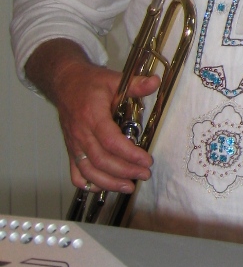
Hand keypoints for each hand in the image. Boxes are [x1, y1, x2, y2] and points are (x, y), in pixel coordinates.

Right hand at [25, 42, 157, 194]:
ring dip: (109, 182)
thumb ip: (136, 85)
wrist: (64, 83)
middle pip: (101, 160)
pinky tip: (104, 187)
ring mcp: (74, 144)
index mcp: (92, 116)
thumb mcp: (114, 80)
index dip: (130, 154)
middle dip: (124, 171)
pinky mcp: (71, 149)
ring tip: (129, 186)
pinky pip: (76, 173)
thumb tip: (155, 81)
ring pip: (88, 171)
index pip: (111, 141)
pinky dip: (88, 184)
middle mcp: (81, 133)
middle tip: (144, 174)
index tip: (147, 160)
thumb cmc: (89, 83)